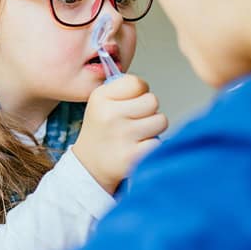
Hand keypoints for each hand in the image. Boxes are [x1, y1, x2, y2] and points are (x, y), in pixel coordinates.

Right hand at [73, 74, 167, 192]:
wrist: (89, 167)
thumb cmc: (101, 132)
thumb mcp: (101, 103)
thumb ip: (123, 89)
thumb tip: (144, 85)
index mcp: (101, 97)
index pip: (137, 82)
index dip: (140, 92)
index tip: (133, 102)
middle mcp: (109, 114)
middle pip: (153, 100)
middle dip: (149, 111)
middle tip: (135, 121)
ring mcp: (121, 135)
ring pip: (161, 121)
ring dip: (153, 129)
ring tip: (137, 135)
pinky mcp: (132, 156)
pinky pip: (158, 142)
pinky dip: (152, 146)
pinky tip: (137, 149)